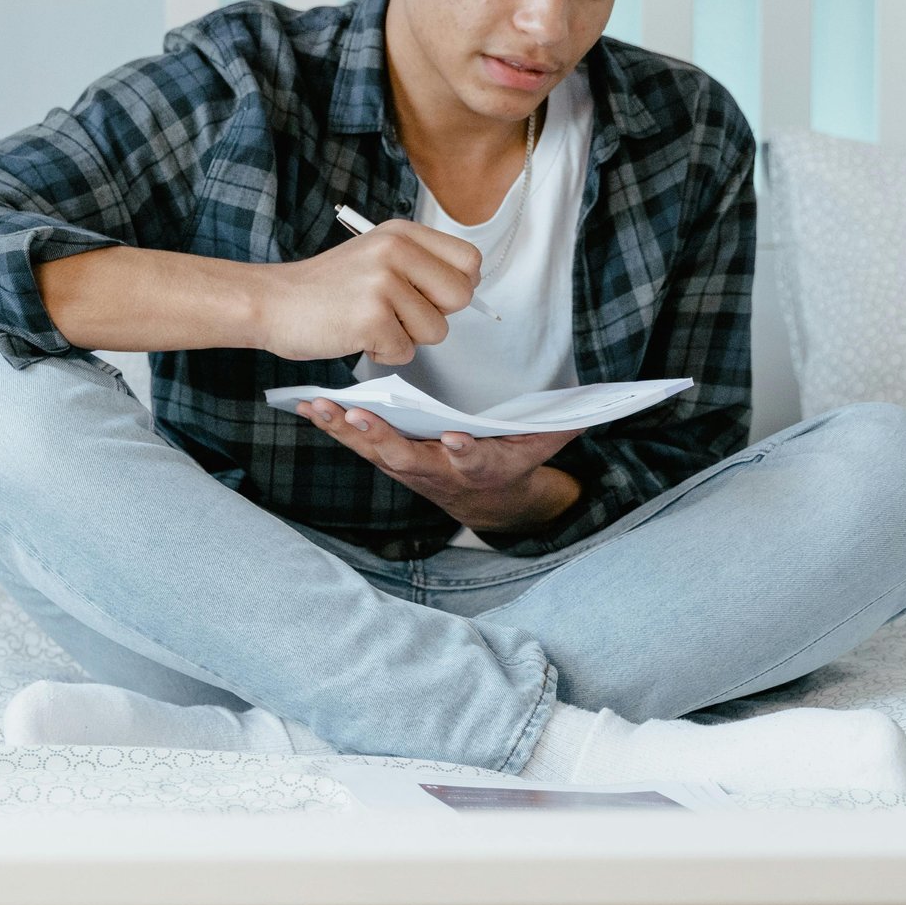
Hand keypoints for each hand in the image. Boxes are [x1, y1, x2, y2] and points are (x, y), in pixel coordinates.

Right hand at [254, 219, 479, 364]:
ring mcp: (383, 284)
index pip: (469, 260)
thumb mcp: (375, 255)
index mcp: (401, 233)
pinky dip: (383, 354)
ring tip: (371, 323)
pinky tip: (356, 336)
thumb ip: (419, 264)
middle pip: (460, 296)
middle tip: (400, 314)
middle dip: (436, 316)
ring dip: (406, 338)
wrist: (271, 302)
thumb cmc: (325, 288)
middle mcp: (395, 251)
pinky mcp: (370, 319)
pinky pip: (405, 352)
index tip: (432, 297)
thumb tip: (468, 289)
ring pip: (436, 330)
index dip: (458, 285)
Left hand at [298, 399, 582, 531]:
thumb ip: (564, 424)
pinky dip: (331, 425)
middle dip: (382, 438)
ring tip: (319, 406)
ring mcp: (409, 467)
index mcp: (482, 466)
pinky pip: (356, 442)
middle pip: (407, 457)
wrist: (488, 499)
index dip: (467, 453)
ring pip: (374, 450)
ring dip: (345, 430)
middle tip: (359, 417)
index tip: (457, 440)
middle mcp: (440, 471)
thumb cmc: (515, 458)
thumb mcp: (546, 443)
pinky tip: (306, 405)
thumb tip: (599, 405)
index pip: (476, 461)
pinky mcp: (388, 458)